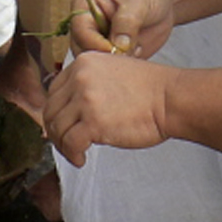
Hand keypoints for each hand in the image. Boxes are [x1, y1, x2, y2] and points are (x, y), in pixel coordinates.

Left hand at [41, 48, 175, 163]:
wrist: (170, 98)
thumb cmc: (149, 90)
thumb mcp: (112, 71)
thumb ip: (89, 83)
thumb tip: (68, 111)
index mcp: (84, 62)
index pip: (54, 91)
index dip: (56, 113)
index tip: (64, 126)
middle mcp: (80, 77)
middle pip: (51, 111)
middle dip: (56, 132)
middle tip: (67, 144)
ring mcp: (86, 99)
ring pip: (57, 129)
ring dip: (63, 146)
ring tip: (77, 153)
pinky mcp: (94, 122)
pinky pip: (70, 143)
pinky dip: (73, 155)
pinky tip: (82, 159)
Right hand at [64, 0, 172, 58]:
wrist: (163, 2)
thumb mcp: (138, 0)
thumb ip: (126, 21)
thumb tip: (118, 46)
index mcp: (83, 5)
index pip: (79, 29)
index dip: (95, 42)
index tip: (115, 49)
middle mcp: (86, 26)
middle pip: (81, 50)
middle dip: (103, 56)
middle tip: (126, 54)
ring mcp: (96, 42)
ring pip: (94, 63)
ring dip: (113, 63)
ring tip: (135, 49)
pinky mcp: (108, 55)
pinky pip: (108, 69)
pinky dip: (122, 67)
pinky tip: (138, 52)